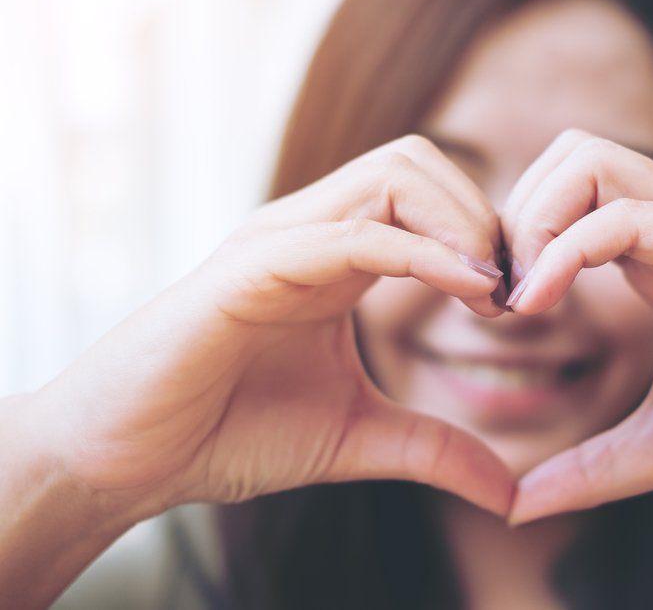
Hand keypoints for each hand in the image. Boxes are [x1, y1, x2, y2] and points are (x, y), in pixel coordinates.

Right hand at [30, 135, 513, 520]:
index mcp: (337, 256)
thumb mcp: (359, 439)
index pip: (429, 195)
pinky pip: (350, 235)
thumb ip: (435, 451)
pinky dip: (420, 254)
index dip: (487, 238)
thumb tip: (510, 495)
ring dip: (460, 224)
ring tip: (489, 292)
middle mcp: (311, 232)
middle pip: (418, 162)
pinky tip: (467, 292)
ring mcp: (280, 242)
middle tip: (509, 292)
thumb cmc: (230, 433)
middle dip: (481, 215)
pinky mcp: (250, 268)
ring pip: (392, 175)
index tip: (517, 304)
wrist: (131, 459)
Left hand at [505, 129, 652, 523]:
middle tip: (500, 294)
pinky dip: (567, 249)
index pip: (564, 200)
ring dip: (535, 218)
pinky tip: (542, 303)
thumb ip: (590, 468)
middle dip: (514, 214)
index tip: (490, 310)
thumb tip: (520, 505)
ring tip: (522, 296)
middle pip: (568, 155)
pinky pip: (628, 216)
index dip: (513, 243)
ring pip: (591, 159)